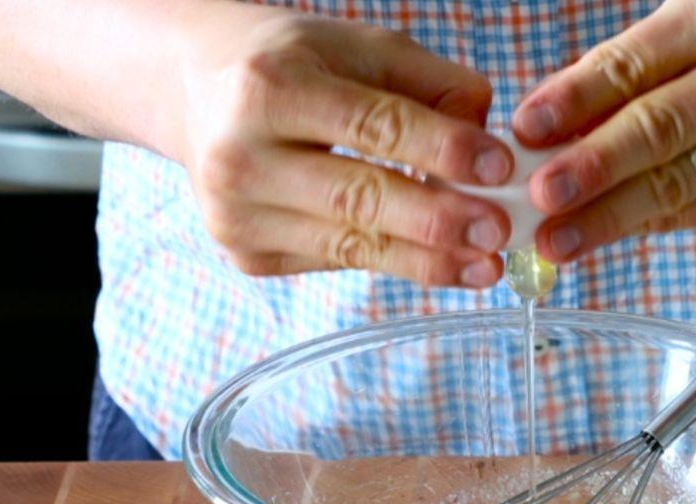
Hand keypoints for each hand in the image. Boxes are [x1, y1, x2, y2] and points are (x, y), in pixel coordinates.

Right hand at [171, 6, 512, 285]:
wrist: (195, 91)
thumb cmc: (293, 63)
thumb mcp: (359, 47)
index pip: (373, 127)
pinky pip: (337, 262)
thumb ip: (431, 85)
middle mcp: (241, 157)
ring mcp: (238, 217)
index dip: (442, 150)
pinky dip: (394, 262)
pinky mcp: (248, 256)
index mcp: (269, 89)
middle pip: (359, 199)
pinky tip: (440, 261)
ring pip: (352, 246)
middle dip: (439, 220)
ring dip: (429, 260)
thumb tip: (490, 141)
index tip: (500, 167)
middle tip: (500, 231)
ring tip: (486, 264)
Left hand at [511, 0, 695, 258]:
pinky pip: (689, 217)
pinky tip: (594, 239)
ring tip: (554, 238)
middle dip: (592, 165)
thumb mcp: (670, 55)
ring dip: (603, 216)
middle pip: (658, 127)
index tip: (526, 129)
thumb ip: (607, 90)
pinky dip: (634, 229)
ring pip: (672, 184)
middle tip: (540, 195)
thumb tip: (530, 142)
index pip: (632, 64)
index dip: (574, 99)